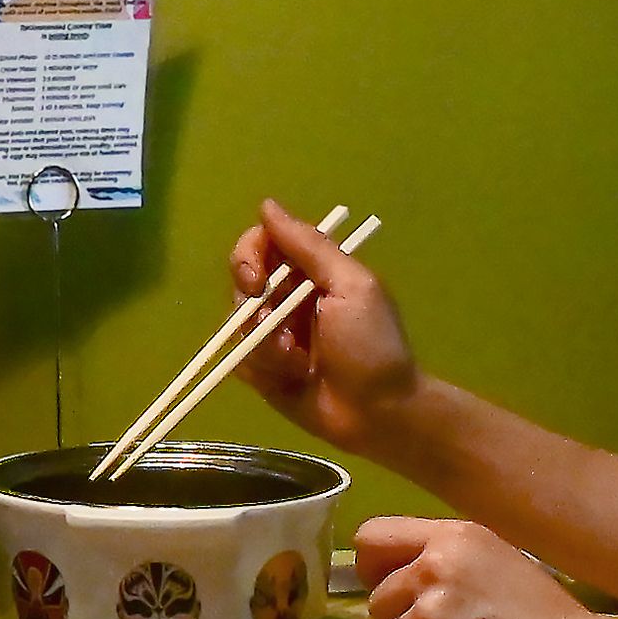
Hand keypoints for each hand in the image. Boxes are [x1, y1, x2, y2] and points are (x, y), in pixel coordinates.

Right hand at [228, 200, 423, 461]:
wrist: (379, 413)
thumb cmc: (372, 346)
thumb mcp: (351, 287)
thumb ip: (310, 246)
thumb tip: (267, 206)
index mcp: (312, 272)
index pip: (262, 243)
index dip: (249, 255)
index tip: (258, 280)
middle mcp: (289, 298)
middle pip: (242, 280)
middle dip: (253, 304)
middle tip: (274, 323)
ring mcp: (274, 335)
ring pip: (238, 323)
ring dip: (266, 344)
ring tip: (298, 363)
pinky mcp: (264, 370)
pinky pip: (240, 360)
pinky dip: (262, 368)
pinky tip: (291, 378)